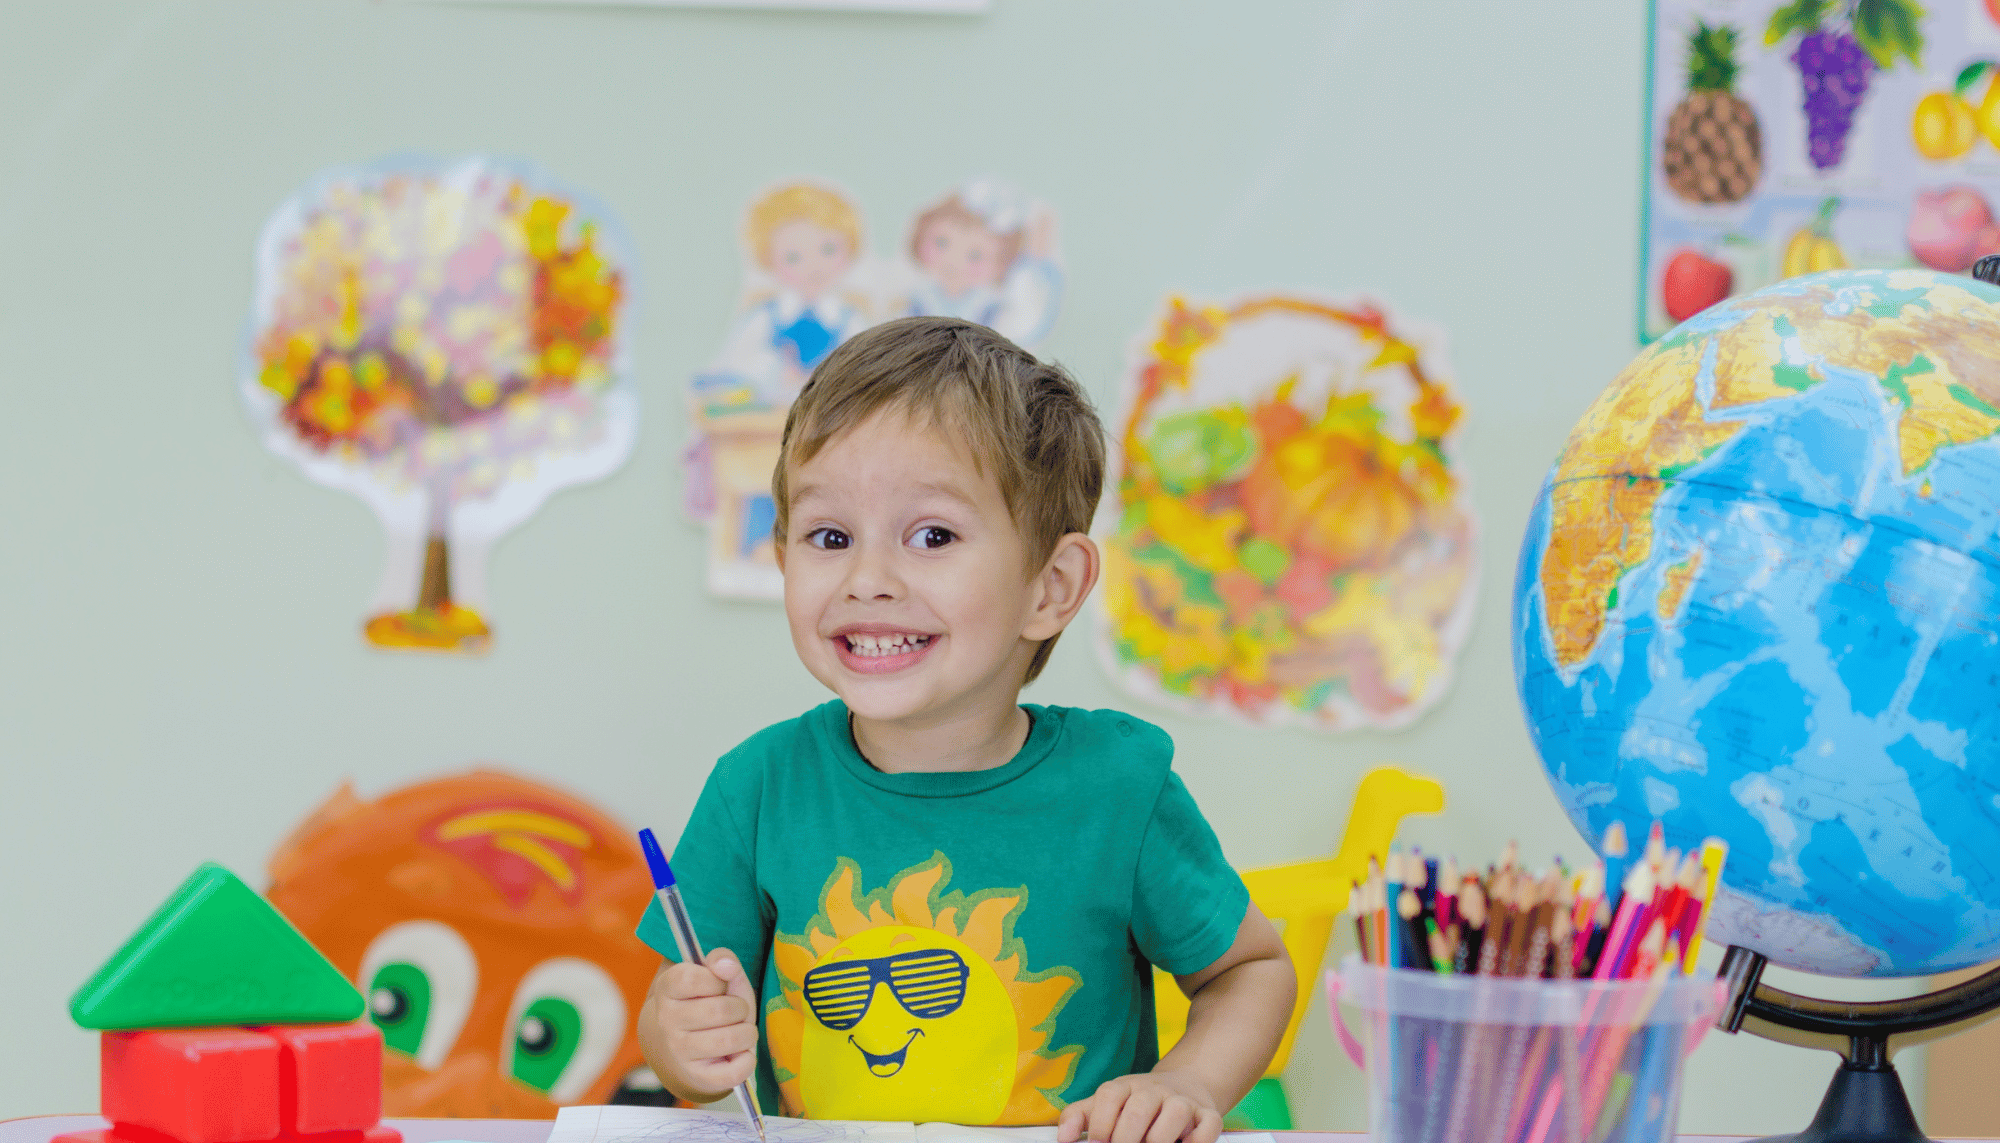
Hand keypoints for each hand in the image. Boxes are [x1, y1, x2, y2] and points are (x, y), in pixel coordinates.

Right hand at [645, 948, 758, 1098]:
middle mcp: (666, 1022)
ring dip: (747, 1033)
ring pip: (731, 1039)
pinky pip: (736, 1071)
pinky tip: (740, 1054)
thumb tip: (727, 965)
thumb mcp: (710, 978)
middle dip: (740, 1008)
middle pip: (723, 1010)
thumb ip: (722, 960)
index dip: (718, 980)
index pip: (695, 978)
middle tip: (735, 1012)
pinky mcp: (696, 1078)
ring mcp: (678, 1052)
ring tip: (739, 1032)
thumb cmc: (700, 1006)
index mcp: (667, 989)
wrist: (673, 1051)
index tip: (718, 987)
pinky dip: (747, 1061)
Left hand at [1057, 1070, 1220, 1142]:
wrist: (1185, 1086)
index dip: (1101, 1123)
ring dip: (1159, 1140)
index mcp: (1126, 1086)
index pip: (1110, 1095)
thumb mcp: (1107, 1104)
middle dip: (1127, 1138)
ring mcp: (1183, 1101)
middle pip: (1140, 1107)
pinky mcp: (1207, 1115)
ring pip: (1176, 1113)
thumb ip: (1080, 1117)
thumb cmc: (1136, 1103)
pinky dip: (1197, 1141)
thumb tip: (1063, 1139)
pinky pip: (1208, 1126)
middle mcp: (1155, 1090)